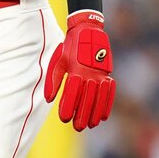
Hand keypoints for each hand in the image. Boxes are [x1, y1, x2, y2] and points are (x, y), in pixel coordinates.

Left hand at [46, 11, 114, 130]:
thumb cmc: (70, 47)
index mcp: (76, 70)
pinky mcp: (108, 74)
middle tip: (78, 127)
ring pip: (99, 98)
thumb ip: (53, 80)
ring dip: (95, 113)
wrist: (88, 30)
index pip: (72, 94)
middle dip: (82, 115)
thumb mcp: (58, 60)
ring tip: (91, 125)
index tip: (64, 118)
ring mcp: (101, 74)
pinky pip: (109, 92)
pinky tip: (104, 116)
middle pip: (87, 99)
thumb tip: (49, 99)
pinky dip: (107, 105)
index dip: (68, 107)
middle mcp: (90, 74)